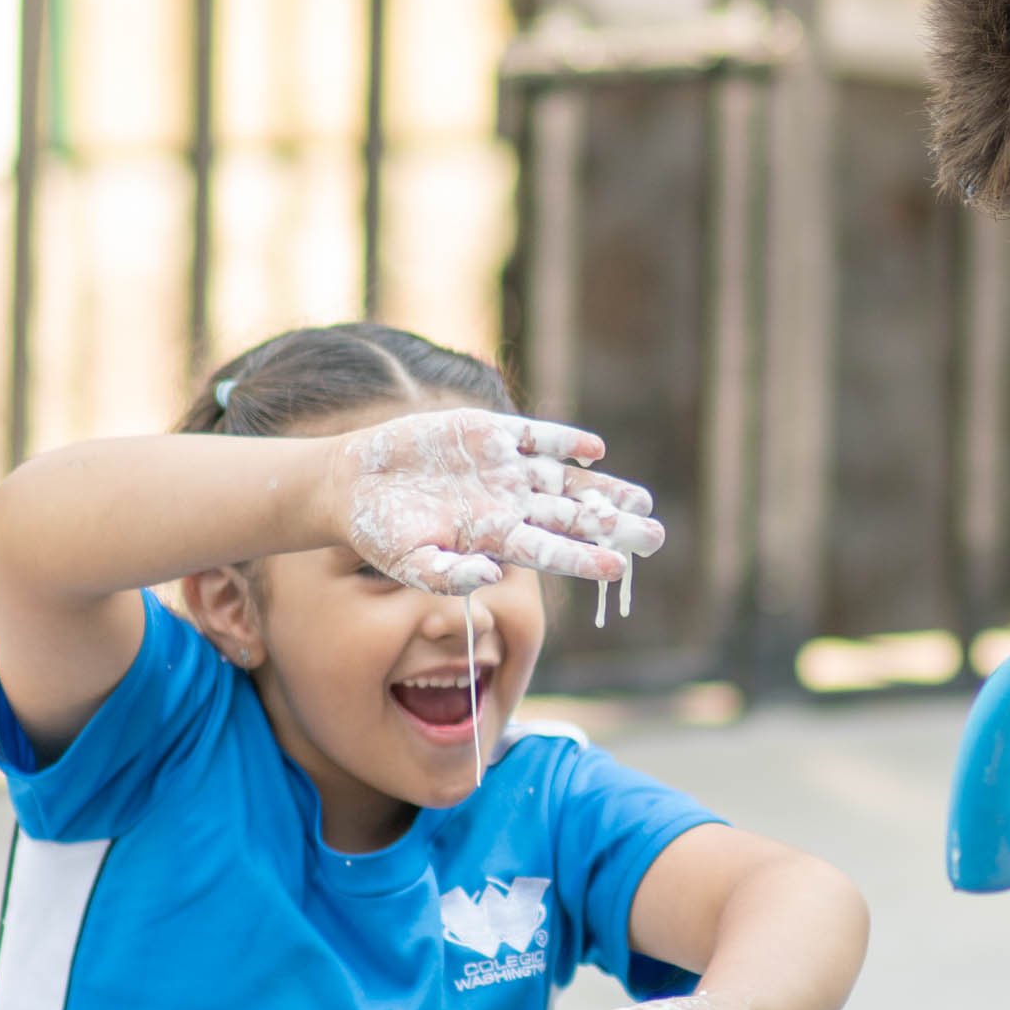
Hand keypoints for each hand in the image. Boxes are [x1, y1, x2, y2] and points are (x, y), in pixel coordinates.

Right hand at [335, 409, 665, 594]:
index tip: (618, 567)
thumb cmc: (380, 534)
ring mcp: (502, 468)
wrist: (353, 484)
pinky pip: (535, 437)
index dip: (584, 558)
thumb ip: (450, 575)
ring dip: (602, 489)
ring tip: (643, 500)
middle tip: (656, 537)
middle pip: (572, 517)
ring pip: (564, 479)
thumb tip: (493, 575)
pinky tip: (593, 451)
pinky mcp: (489, 434)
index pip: (550, 551)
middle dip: (613, 526)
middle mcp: (508, 505)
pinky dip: (563, 441)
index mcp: (495, 539)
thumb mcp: (409, 564)